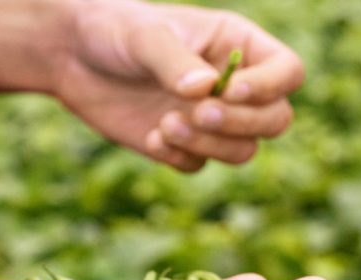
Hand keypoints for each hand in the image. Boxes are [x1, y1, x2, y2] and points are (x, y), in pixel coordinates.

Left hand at [56, 0, 303, 170]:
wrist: (73, 59)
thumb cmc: (114, 32)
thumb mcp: (145, 37)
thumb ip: (176, 62)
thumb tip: (206, 91)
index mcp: (237, 46)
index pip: (287, 72)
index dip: (269, 87)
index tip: (229, 89)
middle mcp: (231, 86)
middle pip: (274, 120)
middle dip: (240, 123)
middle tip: (198, 113)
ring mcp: (207, 120)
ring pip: (241, 151)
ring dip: (210, 146)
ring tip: (166, 124)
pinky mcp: (181, 146)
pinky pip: (198, 166)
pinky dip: (180, 158)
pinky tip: (152, 137)